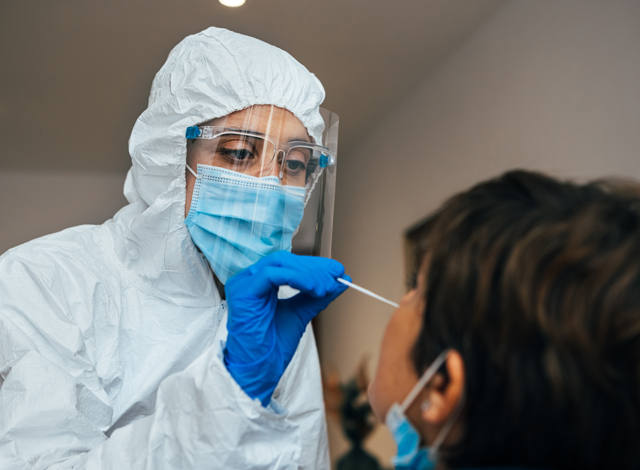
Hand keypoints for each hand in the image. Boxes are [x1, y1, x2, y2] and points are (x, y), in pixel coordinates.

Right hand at [224, 251, 349, 405]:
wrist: (259, 369)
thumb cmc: (273, 345)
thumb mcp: (301, 313)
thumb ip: (317, 296)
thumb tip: (340, 280)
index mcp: (260, 283)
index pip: (288, 263)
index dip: (314, 265)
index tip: (338, 271)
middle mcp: (249, 279)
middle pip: (285, 260)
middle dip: (314, 268)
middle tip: (336, 277)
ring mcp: (243, 284)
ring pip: (280, 264)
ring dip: (307, 274)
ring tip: (324, 289)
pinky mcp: (242, 292)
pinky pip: (271, 275)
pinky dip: (296, 278)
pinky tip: (312, 289)